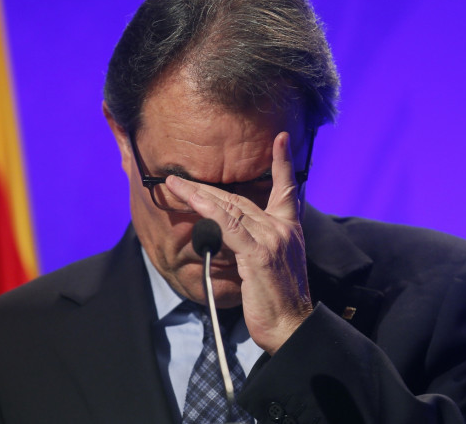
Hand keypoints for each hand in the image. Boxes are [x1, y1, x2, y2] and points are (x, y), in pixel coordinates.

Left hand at [165, 131, 312, 354]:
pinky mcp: (258, 254)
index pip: (287, 189)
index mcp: (288, 229)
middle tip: (181, 178)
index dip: (283, 162)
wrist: (290, 327)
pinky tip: (193, 201)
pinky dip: (209, 211)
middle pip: (241, 199)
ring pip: (231, 208)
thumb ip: (255, 243)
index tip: (280, 138)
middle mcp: (282, 229)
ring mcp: (271, 240)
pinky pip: (229, 226)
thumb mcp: (271, 265)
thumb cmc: (278, 300)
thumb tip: (231, 233)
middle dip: (208, 187)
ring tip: (175, 184)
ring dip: (198, 195)